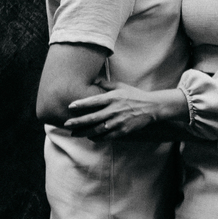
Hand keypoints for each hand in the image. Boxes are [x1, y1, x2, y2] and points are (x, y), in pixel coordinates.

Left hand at [64, 85, 185, 139]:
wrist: (151, 107)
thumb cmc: (134, 95)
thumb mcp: (120, 86)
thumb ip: (105, 84)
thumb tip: (93, 80)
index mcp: (112, 98)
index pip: (93, 101)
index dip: (81, 104)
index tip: (70, 106)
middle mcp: (114, 110)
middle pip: (92, 118)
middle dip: (77, 122)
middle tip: (66, 124)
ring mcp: (118, 122)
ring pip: (97, 130)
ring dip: (84, 132)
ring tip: (74, 133)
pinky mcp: (122, 131)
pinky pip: (106, 137)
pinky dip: (96, 138)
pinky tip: (90, 137)